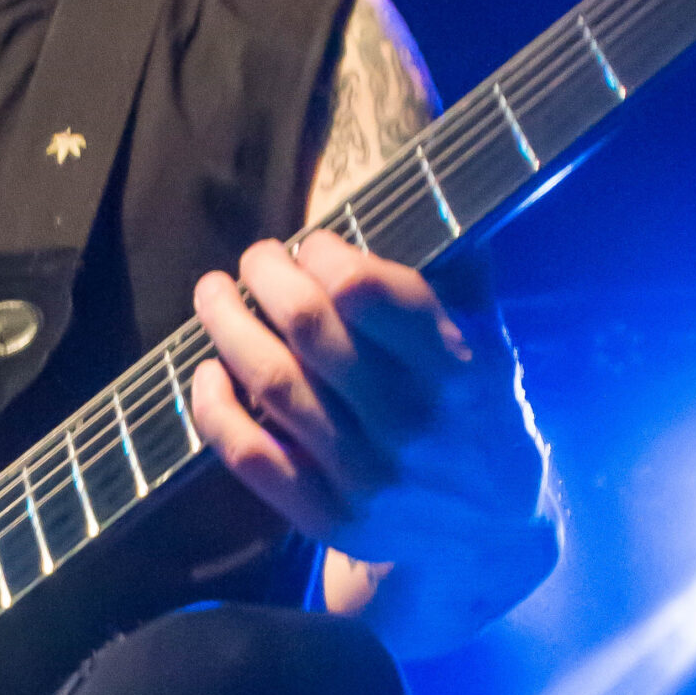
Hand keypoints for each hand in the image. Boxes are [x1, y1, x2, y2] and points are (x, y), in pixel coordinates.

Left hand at [191, 232, 552, 645]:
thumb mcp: (489, 338)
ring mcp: (368, 476)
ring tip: (213, 295)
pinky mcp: (330, 517)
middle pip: (308, 328)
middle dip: (266, 277)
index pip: (367, 292)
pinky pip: (251, 457)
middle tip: (255, 258)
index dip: (323, 254)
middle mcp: (411, 422)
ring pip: (271, 384)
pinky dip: (215, 411)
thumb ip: (457, 267)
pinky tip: (206, 373)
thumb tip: (429, 161)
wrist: (490, 533)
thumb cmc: (476, 409)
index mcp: (457, 367)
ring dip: (227, 327)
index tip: (312, 243)